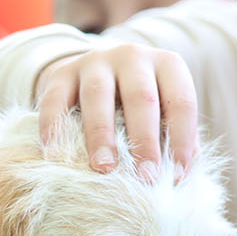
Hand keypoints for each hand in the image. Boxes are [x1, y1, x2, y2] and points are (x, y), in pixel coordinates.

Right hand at [35, 44, 197, 176]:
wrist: (92, 75)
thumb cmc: (136, 106)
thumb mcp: (161, 112)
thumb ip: (172, 138)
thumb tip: (179, 177)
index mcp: (167, 65)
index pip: (181, 101)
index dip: (182, 139)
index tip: (177, 177)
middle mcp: (133, 57)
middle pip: (142, 97)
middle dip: (145, 140)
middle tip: (146, 178)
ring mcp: (95, 61)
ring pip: (98, 95)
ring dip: (102, 134)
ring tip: (103, 169)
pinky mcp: (62, 72)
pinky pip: (56, 99)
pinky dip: (54, 127)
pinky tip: (55, 154)